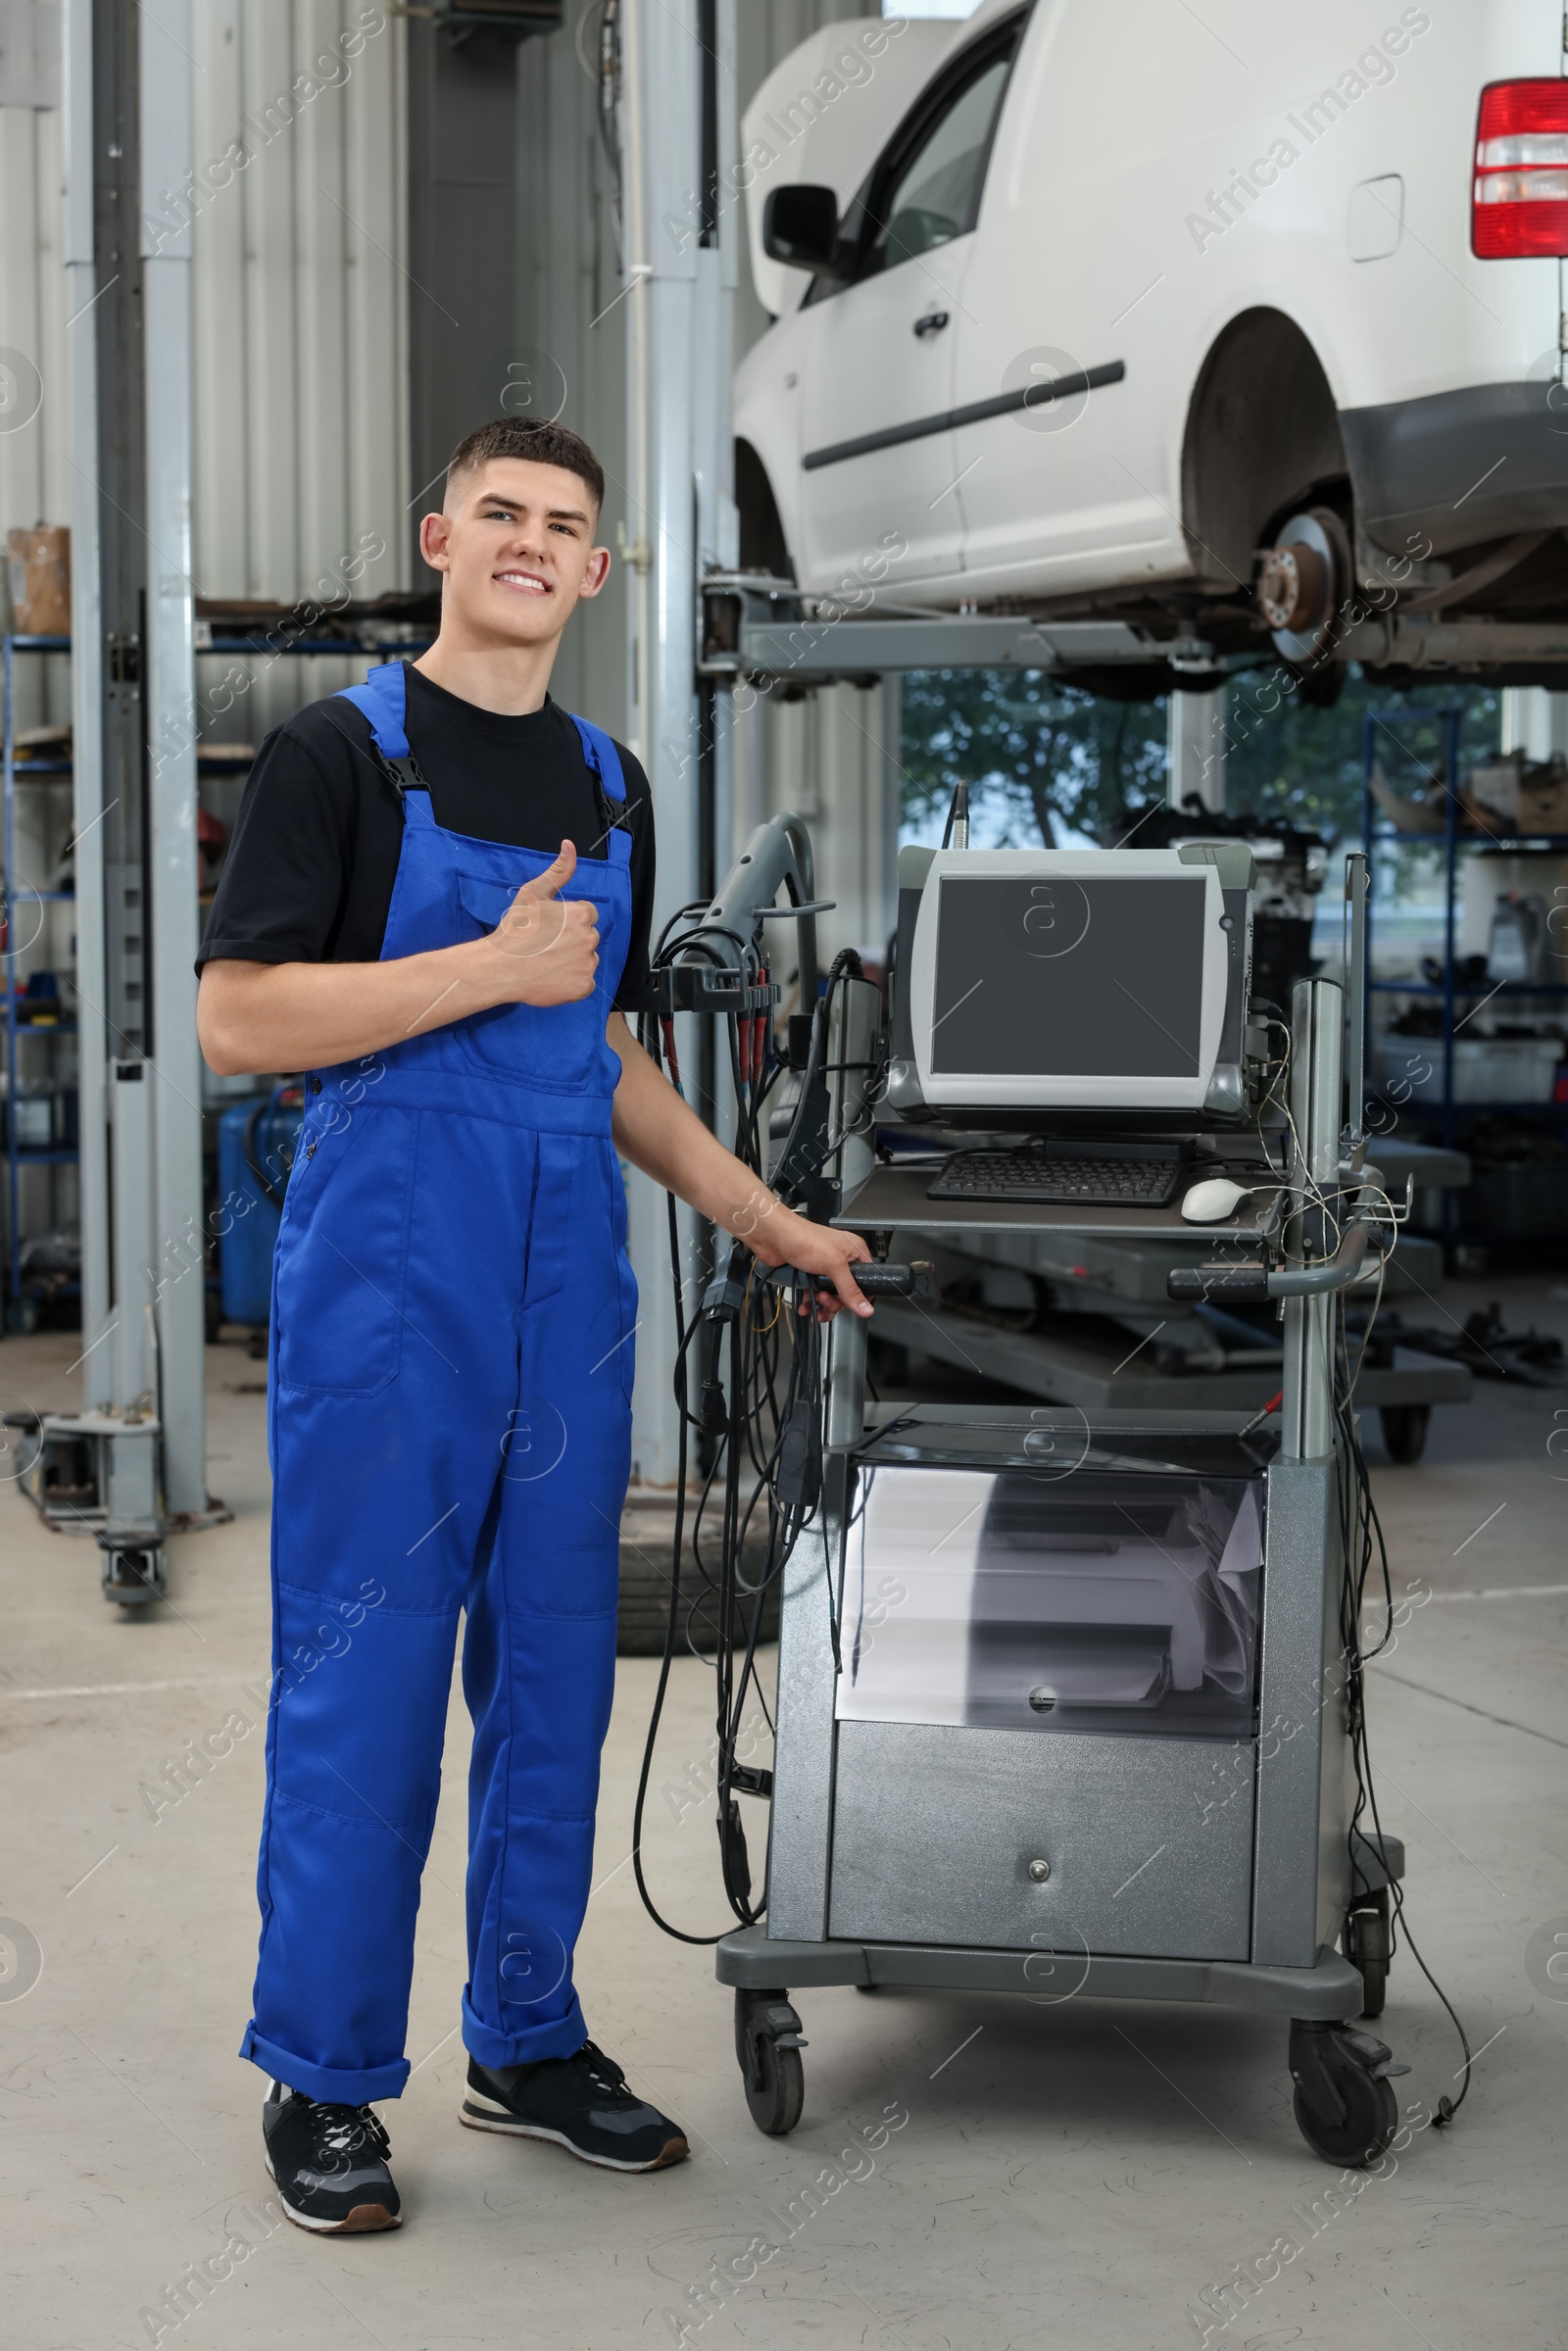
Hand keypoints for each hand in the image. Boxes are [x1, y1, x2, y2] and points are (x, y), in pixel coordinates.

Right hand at [488, 841, 599, 1006]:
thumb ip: (558, 871)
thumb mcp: (533, 893)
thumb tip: (569, 845)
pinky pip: (585, 983)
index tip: (550, 928)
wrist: (499, 967)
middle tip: (546, 946)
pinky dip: (572, 983)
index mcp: (581, 914)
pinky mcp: (583, 987)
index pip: (587, 915)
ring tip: (547, 962)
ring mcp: (588, 964)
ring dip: (573, 961)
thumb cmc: (515, 930)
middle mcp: (590, 938)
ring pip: (587, 960)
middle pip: (588, 937)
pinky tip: (552, 977)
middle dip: (572, 941)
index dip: (568, 921)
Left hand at [732, 1191, 872, 1319]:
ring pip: (831, 1295)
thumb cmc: (803, 1238)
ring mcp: (825, 1267)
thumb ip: (850, 1289)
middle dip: (835, 1301)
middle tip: (825, 1299)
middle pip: (847, 1291)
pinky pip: (815, 1294)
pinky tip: (805, 1305)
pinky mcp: (810, 1274)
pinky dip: (810, 1302)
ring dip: (822, 1305)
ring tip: (814, 1302)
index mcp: (854, 1251)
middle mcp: (841, 1259)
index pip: (867, 1279)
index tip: (851, 1304)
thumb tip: (865, 1308)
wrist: (774, 1237)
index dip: (860, 1295)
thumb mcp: (834, 1265)